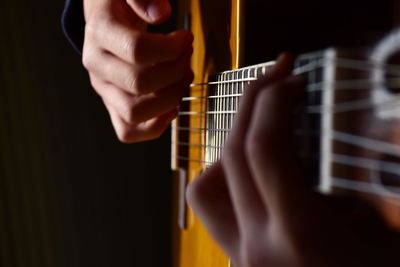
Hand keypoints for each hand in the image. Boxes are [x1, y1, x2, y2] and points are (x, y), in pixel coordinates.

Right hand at [82, 0, 192, 141]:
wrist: (108, 20)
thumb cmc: (123, 4)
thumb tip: (161, 14)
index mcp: (99, 32)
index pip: (137, 50)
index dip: (172, 48)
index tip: (186, 38)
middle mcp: (97, 66)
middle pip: (140, 84)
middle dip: (176, 71)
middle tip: (187, 56)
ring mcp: (104, 90)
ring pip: (134, 113)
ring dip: (170, 99)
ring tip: (183, 78)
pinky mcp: (113, 106)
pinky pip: (128, 131)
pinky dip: (156, 126)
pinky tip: (173, 106)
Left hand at [187, 54, 399, 266]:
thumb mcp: (388, 233)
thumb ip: (363, 183)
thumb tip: (352, 128)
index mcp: (301, 237)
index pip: (264, 150)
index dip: (273, 102)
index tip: (291, 78)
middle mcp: (258, 247)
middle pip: (232, 157)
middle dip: (251, 108)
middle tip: (275, 80)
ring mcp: (242, 257)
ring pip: (206, 186)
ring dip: (229, 147)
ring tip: (260, 127)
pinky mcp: (240, 260)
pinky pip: (216, 210)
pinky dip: (229, 179)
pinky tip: (258, 169)